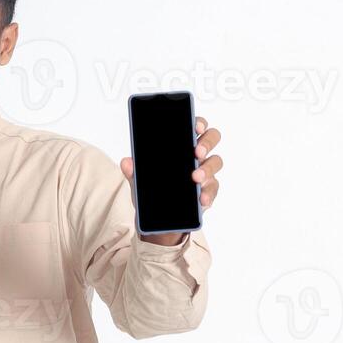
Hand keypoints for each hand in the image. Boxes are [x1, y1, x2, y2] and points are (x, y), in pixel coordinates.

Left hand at [121, 115, 222, 245]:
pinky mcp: (208, 191)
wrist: (159, 219)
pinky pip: (213, 189)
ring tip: (195, 178)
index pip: (195, 126)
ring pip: (216, 162)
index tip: (195, 127)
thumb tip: (126, 162)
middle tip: (196, 153)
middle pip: (212, 138)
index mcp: (182, 144)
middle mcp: (197, 155)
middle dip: (207, 143)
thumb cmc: (153, 191)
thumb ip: (133, 171)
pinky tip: (201, 199)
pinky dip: (208, 194)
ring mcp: (206, 172)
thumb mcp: (139, 181)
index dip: (198, 122)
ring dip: (207, 169)